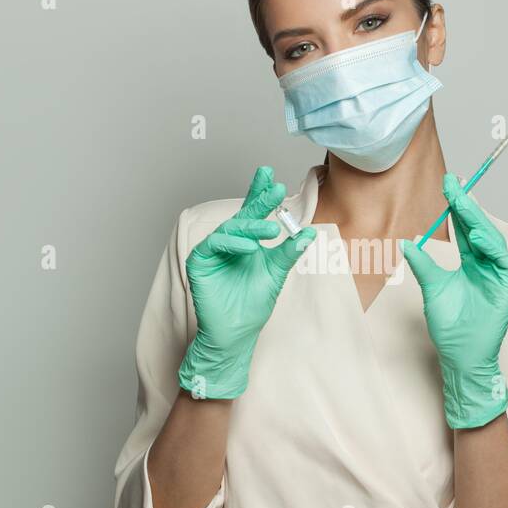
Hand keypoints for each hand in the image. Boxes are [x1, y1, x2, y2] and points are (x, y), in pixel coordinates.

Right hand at [178, 166, 315, 398]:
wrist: (237, 333)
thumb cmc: (253, 305)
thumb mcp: (276, 274)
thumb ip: (289, 252)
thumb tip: (309, 232)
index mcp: (246, 242)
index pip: (253, 212)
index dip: (260, 193)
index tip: (271, 174)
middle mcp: (229, 243)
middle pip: (243, 215)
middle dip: (258, 201)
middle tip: (275, 189)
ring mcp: (213, 251)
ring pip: (230, 229)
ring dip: (250, 226)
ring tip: (271, 229)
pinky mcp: (199, 263)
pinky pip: (213, 245)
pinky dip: (232, 244)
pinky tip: (248, 247)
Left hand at [398, 173, 507, 428]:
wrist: (461, 355)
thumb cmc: (450, 326)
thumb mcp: (432, 289)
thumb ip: (424, 266)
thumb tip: (406, 242)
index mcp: (470, 262)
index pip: (464, 228)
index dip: (457, 206)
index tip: (447, 183)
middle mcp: (486, 264)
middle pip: (478, 228)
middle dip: (467, 205)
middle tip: (454, 184)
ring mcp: (498, 274)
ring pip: (492, 240)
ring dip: (479, 222)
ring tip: (464, 205)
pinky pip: (503, 261)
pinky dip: (492, 247)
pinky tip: (479, 235)